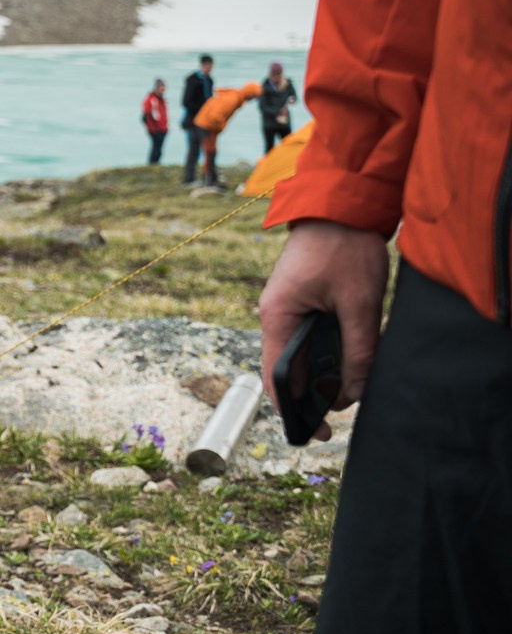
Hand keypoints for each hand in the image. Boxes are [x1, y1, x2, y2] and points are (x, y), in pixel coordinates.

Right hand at [258, 219, 390, 438]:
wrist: (342, 202)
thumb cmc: (344, 246)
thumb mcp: (359, 302)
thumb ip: (358, 349)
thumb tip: (354, 392)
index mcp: (276, 318)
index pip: (277, 378)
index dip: (294, 409)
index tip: (316, 431)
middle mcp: (275, 317)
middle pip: (290, 370)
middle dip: (315, 392)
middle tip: (345, 408)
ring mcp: (288, 308)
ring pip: (303, 354)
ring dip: (325, 371)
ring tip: (353, 382)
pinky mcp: (303, 300)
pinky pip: (311, 337)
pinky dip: (329, 352)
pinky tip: (350, 357)